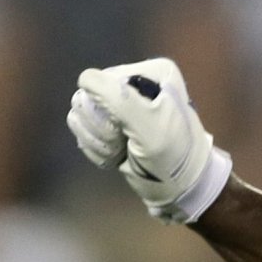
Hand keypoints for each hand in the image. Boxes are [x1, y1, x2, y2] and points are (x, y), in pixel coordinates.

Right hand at [68, 58, 230, 222]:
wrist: (181, 188)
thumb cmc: (173, 157)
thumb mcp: (150, 127)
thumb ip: (120, 100)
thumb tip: (85, 77)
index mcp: (153, 73)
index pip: (103, 81)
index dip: (108, 110)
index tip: (128, 129)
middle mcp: (135, 81)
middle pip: (87, 96)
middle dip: (102, 127)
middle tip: (126, 142)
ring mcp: (120, 101)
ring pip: (80, 112)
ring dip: (98, 140)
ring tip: (123, 150)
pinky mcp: (110, 120)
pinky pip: (82, 128)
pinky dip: (96, 148)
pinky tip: (117, 155)